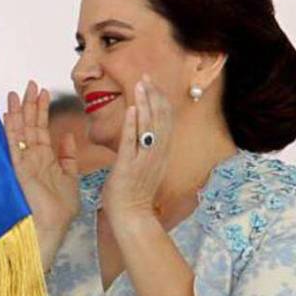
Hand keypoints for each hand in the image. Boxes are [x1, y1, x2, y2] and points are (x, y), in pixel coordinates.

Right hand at [4, 81, 80, 265]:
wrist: (53, 228)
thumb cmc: (60, 210)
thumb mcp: (71, 178)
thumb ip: (69, 157)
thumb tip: (68, 136)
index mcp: (45, 160)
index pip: (41, 129)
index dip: (41, 110)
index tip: (42, 92)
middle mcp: (32, 159)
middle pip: (29, 126)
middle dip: (29, 104)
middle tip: (30, 84)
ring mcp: (23, 162)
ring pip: (19, 131)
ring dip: (18, 111)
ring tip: (17, 92)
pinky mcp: (18, 168)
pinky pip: (12, 144)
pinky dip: (10, 128)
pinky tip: (8, 113)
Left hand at [101, 76, 172, 226]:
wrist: (131, 217)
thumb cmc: (133, 194)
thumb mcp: (145, 166)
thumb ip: (145, 148)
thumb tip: (140, 130)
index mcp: (161, 153)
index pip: (165, 120)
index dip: (160, 100)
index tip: (152, 84)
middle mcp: (157, 154)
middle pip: (161, 119)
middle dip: (154, 96)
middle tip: (146, 78)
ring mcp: (144, 160)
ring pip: (149, 127)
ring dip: (145, 104)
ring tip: (140, 86)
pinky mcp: (129, 167)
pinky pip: (132, 143)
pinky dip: (132, 126)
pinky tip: (130, 110)